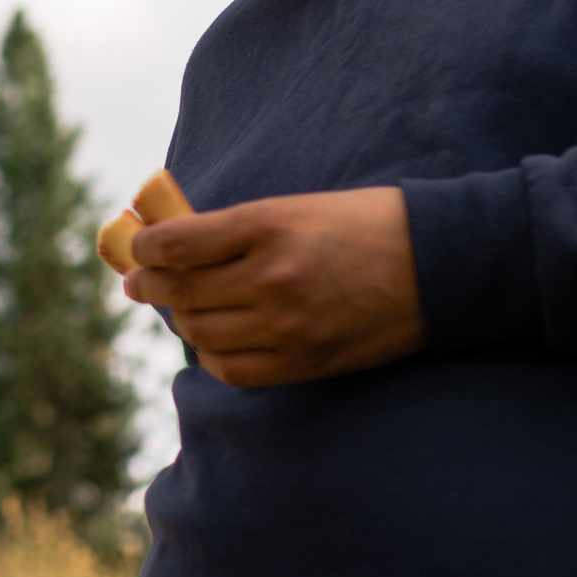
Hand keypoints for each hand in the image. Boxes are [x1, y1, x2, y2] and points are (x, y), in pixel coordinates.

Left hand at [123, 186, 424, 386]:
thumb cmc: (364, 225)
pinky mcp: (305, 361)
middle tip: (139, 283)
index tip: (137, 251)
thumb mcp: (297, 207)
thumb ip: (237, 229)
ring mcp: (287, 325)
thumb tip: (173, 246)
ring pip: (202, 331)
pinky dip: (212, 355)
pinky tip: (212, 340)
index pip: (176, 244)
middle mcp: (271, 277)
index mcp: (268, 225)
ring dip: (181, 319)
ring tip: (179, 308)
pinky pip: (234, 369)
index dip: (145, 250)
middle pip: (182, 291)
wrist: (439, 264)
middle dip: (149, 286)